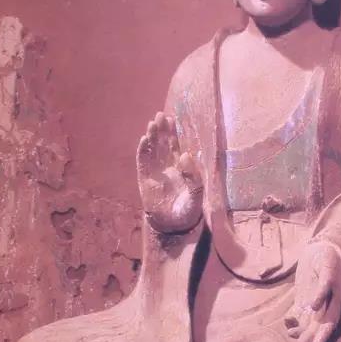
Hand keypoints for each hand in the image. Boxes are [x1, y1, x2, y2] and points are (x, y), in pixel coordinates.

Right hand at [137, 111, 202, 232]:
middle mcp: (167, 167)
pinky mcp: (145, 180)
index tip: (171, 120)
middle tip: (160, 115)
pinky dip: (143, 151)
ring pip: (152, 150)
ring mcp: (155, 172)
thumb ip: (194, 175)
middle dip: (162, 130)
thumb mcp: (197, 193)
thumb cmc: (188, 210)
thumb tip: (185, 154)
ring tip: (152, 123)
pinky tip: (144, 140)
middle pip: (163, 144)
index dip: (173, 133)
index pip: (176, 146)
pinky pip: (143, 163)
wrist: (174, 226)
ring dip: (152, 137)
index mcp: (180, 168)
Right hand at [284, 241, 340, 341]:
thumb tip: (290, 323)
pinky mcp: (330, 271)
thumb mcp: (307, 290)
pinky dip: (319, 297)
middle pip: (329, 321)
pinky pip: (326, 286)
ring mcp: (334, 286)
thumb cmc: (315, 271)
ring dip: (322, 326)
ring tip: (314, 341)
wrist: (323, 246)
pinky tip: (311, 306)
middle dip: (319, 337)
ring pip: (330, 309)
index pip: (320, 323)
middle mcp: (334, 298)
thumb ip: (301, 306)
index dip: (310, 334)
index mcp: (328, 303)